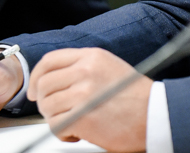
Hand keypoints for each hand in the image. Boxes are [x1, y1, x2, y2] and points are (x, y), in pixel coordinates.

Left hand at [28, 48, 151, 152]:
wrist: (155, 114)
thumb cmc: (135, 97)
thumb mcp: (109, 68)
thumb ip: (83, 68)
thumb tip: (53, 80)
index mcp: (92, 56)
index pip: (50, 61)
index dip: (36, 77)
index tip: (35, 91)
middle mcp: (85, 71)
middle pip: (44, 85)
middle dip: (45, 103)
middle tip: (58, 112)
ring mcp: (83, 93)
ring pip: (47, 107)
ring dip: (56, 119)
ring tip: (74, 123)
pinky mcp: (82, 116)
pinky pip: (55, 126)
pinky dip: (63, 133)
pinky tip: (79, 133)